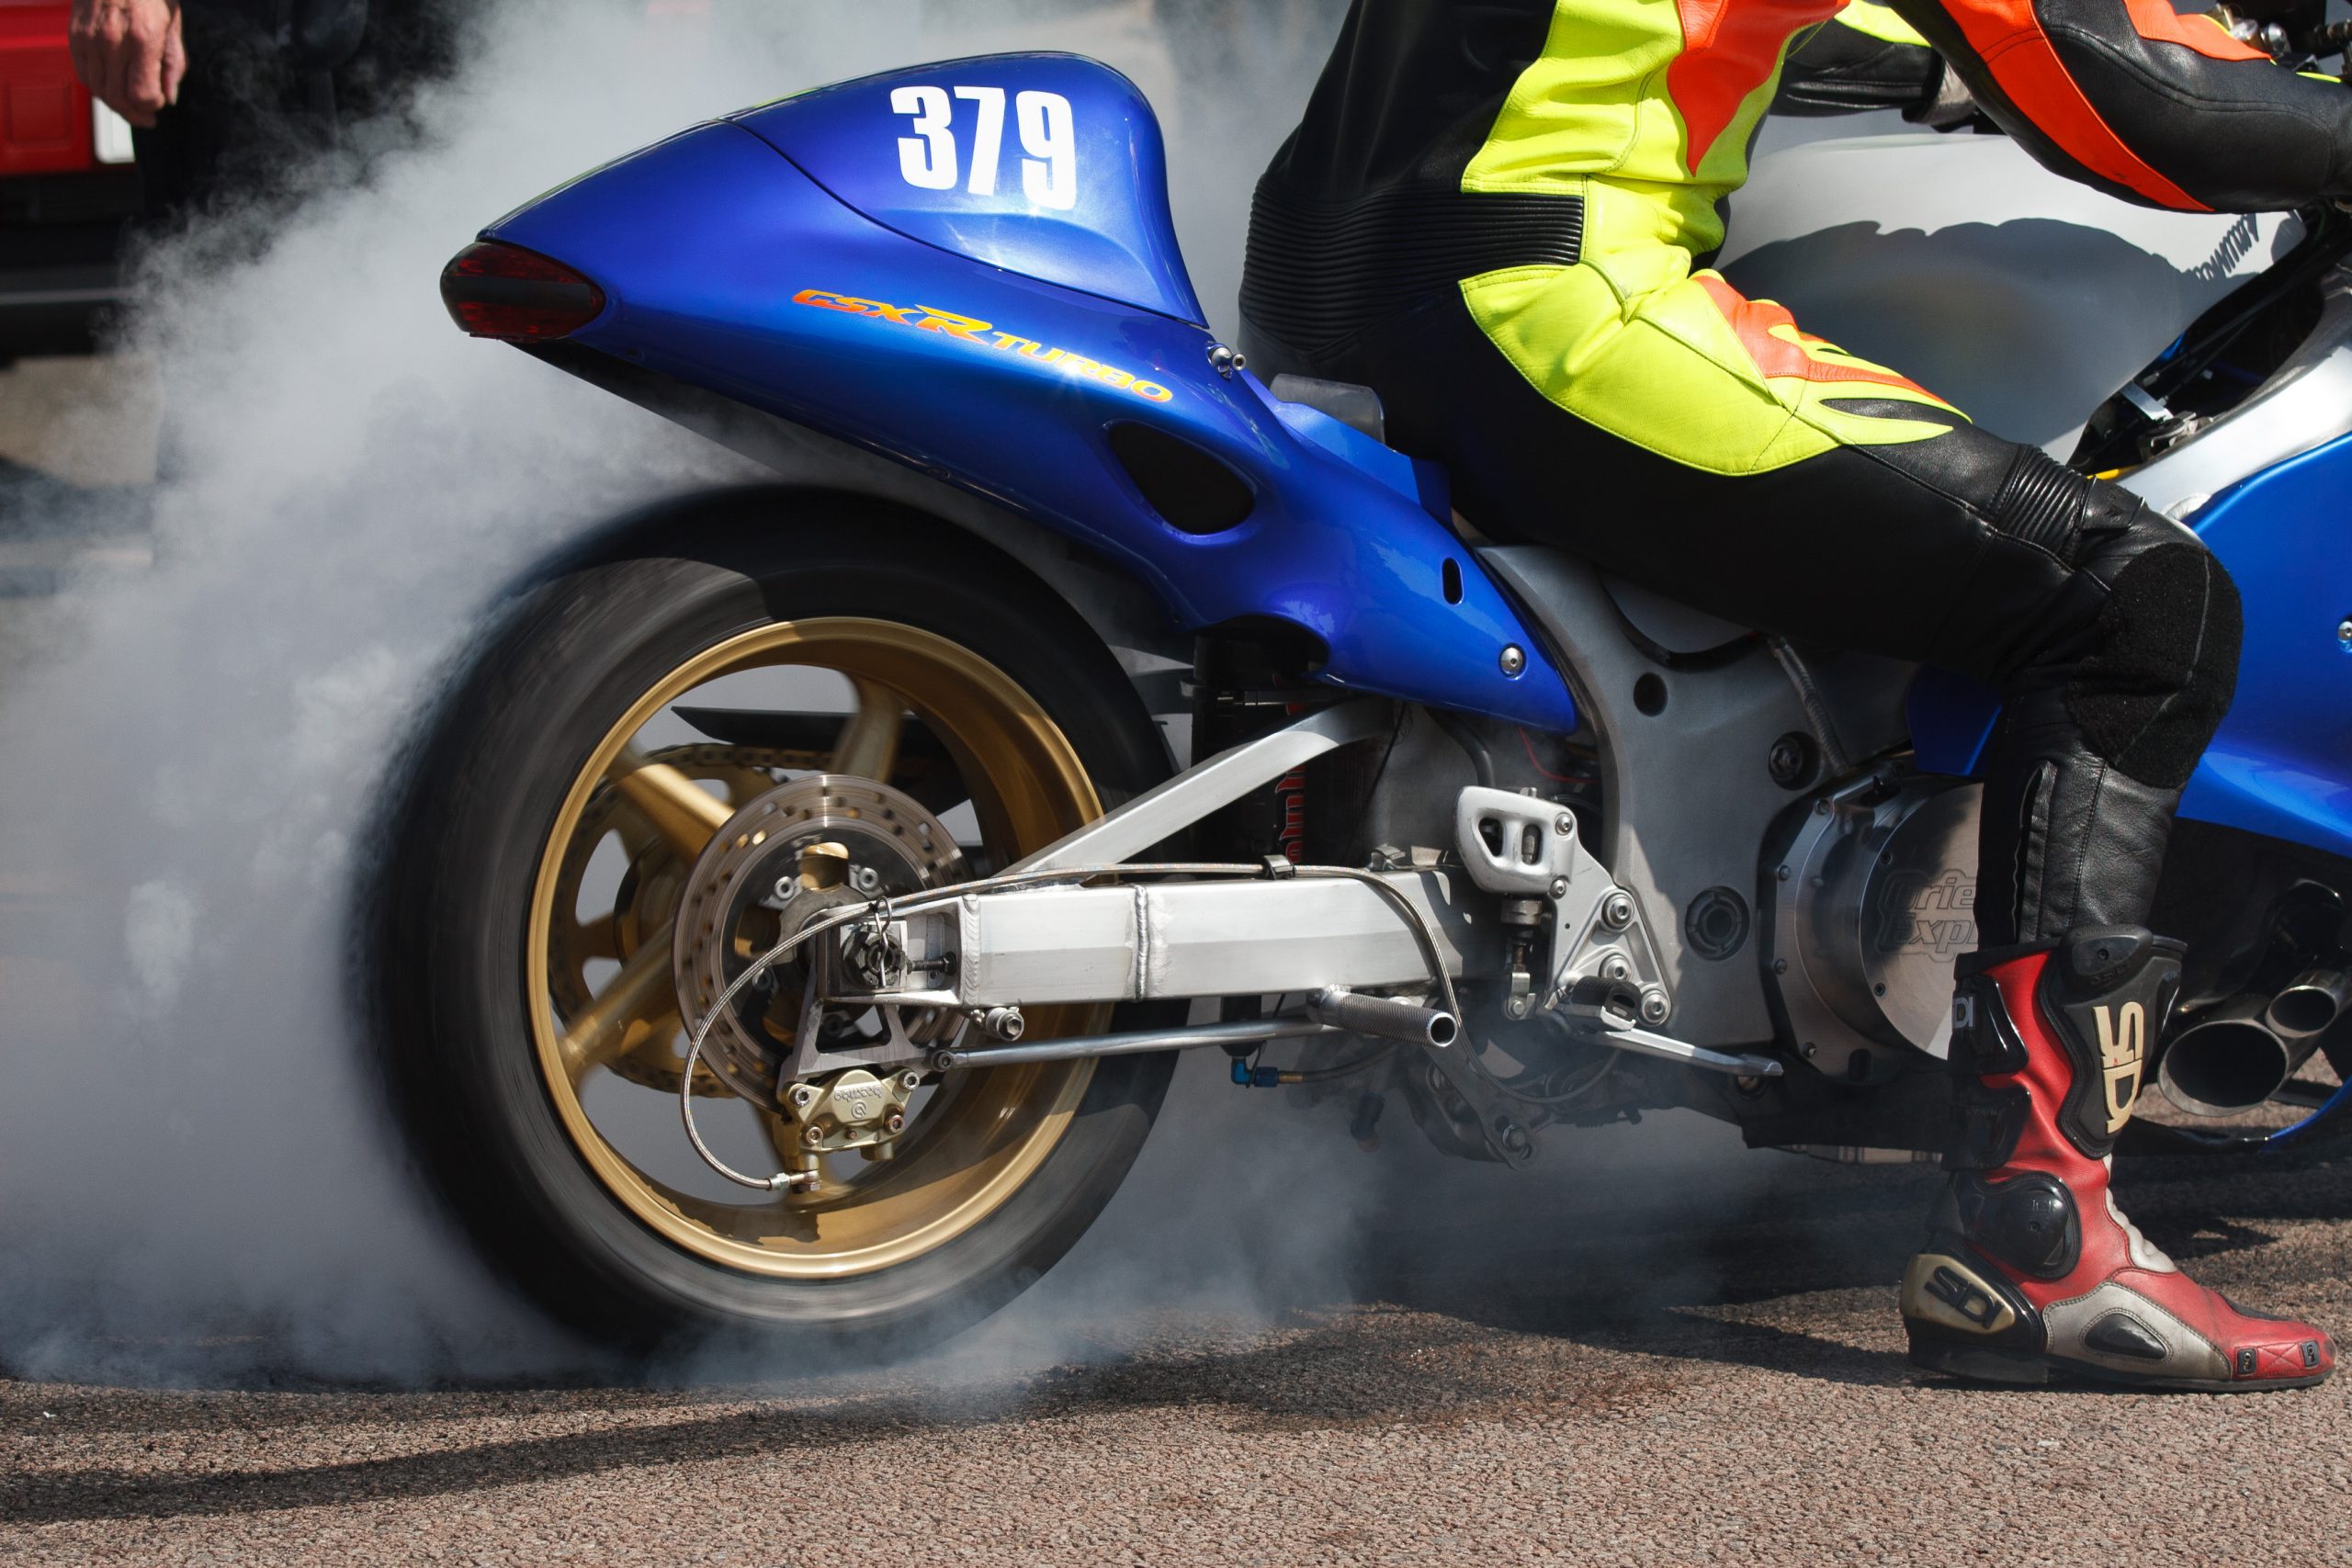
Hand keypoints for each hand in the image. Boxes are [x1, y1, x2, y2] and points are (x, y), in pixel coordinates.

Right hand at [68, 0, 185, 129]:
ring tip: (130, 105)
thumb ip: (174, 65)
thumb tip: (169, 98)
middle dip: (135, 114)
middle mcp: (113, 42)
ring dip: (116, 104)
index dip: (153, 106)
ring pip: (99, 90)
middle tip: (147, 118)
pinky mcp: (75, 36)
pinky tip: (112, 87)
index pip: (143, 94)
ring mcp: (90, 39)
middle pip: (118, 98)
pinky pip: (84, 74)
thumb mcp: (173, 26)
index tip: (160, 103)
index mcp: (142, 40)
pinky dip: (98, 87)